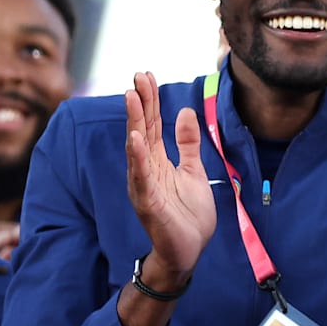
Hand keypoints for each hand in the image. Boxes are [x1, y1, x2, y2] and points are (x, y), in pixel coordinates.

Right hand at [123, 72, 215, 283]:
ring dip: (134, 123)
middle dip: (140, 103)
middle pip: (142, 130)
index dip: (150, 100)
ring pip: (137, 149)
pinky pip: (141, 177)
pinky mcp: (148, 202)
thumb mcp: (194, 171)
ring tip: (132, 97)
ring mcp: (144, 185)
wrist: (188, 250)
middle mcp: (146, 169)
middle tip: (137, 76)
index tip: (146, 75)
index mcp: (158, 161)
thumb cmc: (188, 213)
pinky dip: (138, 158)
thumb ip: (187, 143)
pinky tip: (135, 139)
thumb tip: (185, 111)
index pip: (151, 125)